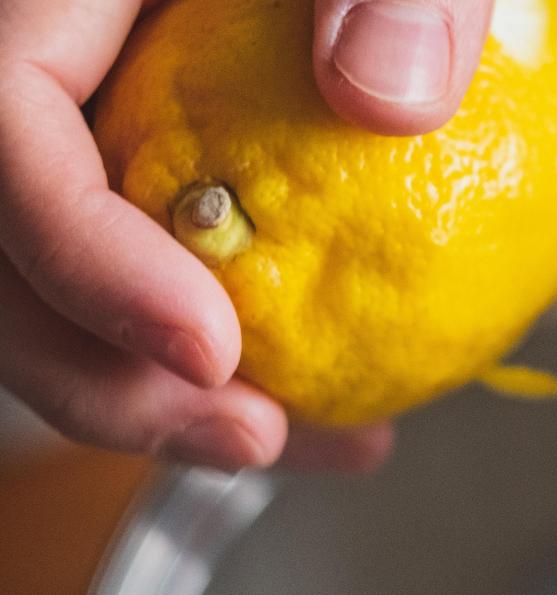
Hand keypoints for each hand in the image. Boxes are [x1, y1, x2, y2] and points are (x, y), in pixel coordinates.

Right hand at [0, 0, 492, 470]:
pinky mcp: (158, 162)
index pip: (0, 132)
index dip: (80, 258)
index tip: (215, 344)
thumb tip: (390, 94)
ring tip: (321, 439)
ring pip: (67, 289)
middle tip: (259, 437)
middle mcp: (58, 65)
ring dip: (173, 397)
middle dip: (111, 378)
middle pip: (7, 256)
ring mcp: (98, 119)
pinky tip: (335, 390)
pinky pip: (155, 268)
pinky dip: (236, 346)